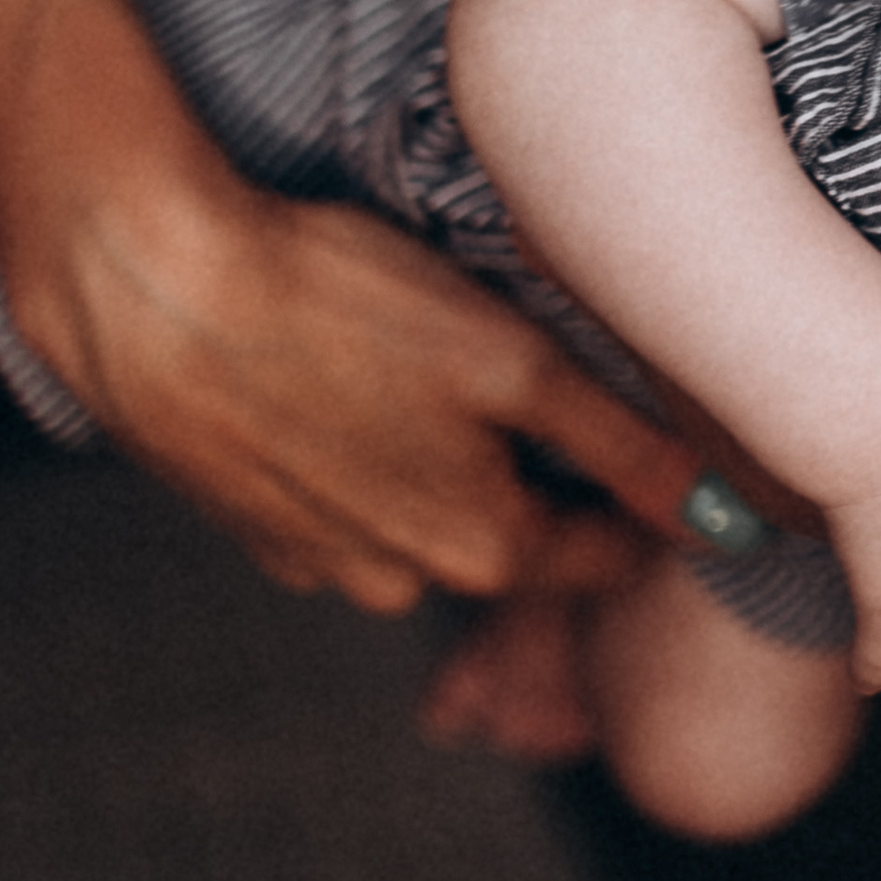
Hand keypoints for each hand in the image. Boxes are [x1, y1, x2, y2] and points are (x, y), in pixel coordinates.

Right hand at [12, 113, 706, 610]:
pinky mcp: (262, 521)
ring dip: (454, 461)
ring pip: (431, 518)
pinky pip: (354, 500)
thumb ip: (621, 443)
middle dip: (549, 473)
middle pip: (519, 538)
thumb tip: (723, 514)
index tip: (679, 446)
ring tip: (446, 363)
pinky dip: (373, 453)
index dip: (653, 500)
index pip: (609, 554)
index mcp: (482, 549)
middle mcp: (403, 579)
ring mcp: (322, 559)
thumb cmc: (340, 310)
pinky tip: (364, 377)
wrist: (157, 301)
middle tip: (554, 376)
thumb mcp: (512, 362)